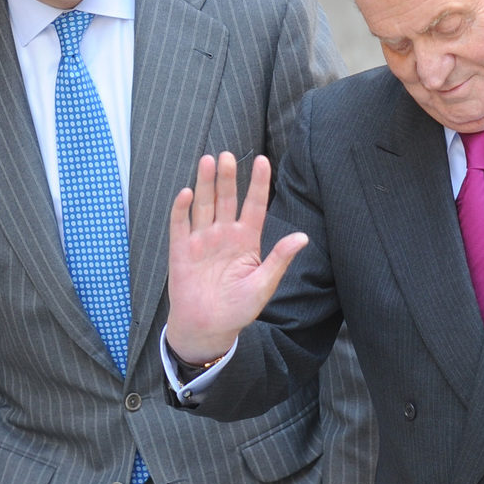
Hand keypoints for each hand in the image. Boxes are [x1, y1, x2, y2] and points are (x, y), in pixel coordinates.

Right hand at [167, 151, 308, 363]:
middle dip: (227, 177)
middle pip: (226, 199)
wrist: (208, 328)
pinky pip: (180, 225)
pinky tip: (185, 193)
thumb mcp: (263, 285)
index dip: (258, 184)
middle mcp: (224, 235)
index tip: (264, 161)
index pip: (254, 205)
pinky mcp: (181, 250)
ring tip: (208, 161)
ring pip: (203, 205)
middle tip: (228, 155)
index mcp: (247, 240)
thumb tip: (303, 237)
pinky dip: (181, 209)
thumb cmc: (238, 309)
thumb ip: (279, 259)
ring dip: (204, 184)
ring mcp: (202, 240)